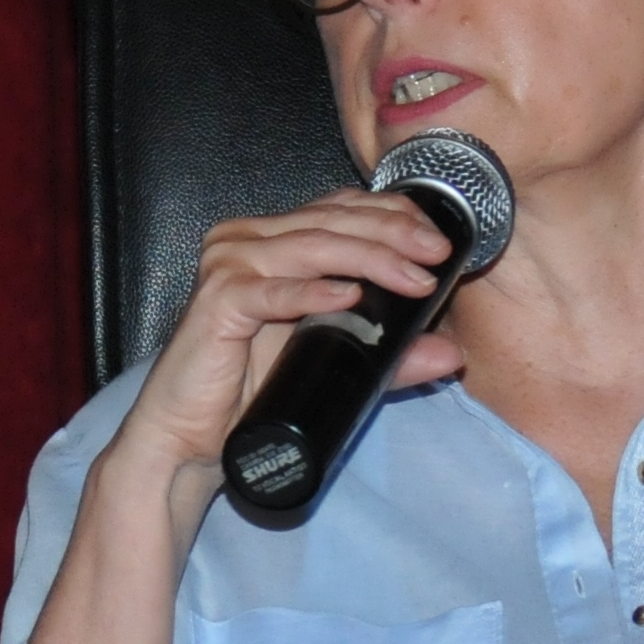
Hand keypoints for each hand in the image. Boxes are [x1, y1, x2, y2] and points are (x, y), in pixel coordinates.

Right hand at [107, 189, 470, 510]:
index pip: (340, 208)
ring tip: (413, 279)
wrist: (192, 434)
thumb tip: (451, 354)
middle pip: (332, 221)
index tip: (439, 240)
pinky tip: (348, 296)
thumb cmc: (250, 390)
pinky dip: (312, 292)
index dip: (393, 214)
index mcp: (273, 240)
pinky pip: (271, 290)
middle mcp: (247, 240)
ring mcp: (230, 265)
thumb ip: (388, 355)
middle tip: (436, 255)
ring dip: (370, 258)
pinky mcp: (218, 301)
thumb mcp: (334, 362)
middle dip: (393, 234)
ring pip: (311, 246)